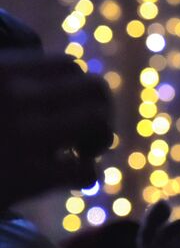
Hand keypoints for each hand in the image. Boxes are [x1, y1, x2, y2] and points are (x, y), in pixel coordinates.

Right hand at [0, 51, 112, 208]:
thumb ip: (12, 82)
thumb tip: (58, 86)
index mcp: (0, 70)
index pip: (69, 65)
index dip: (80, 89)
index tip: (70, 109)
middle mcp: (15, 95)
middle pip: (96, 89)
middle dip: (101, 111)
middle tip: (84, 134)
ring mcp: (23, 134)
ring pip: (98, 124)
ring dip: (98, 141)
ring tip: (79, 154)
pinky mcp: (28, 175)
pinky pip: (86, 169)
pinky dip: (87, 175)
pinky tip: (71, 181)